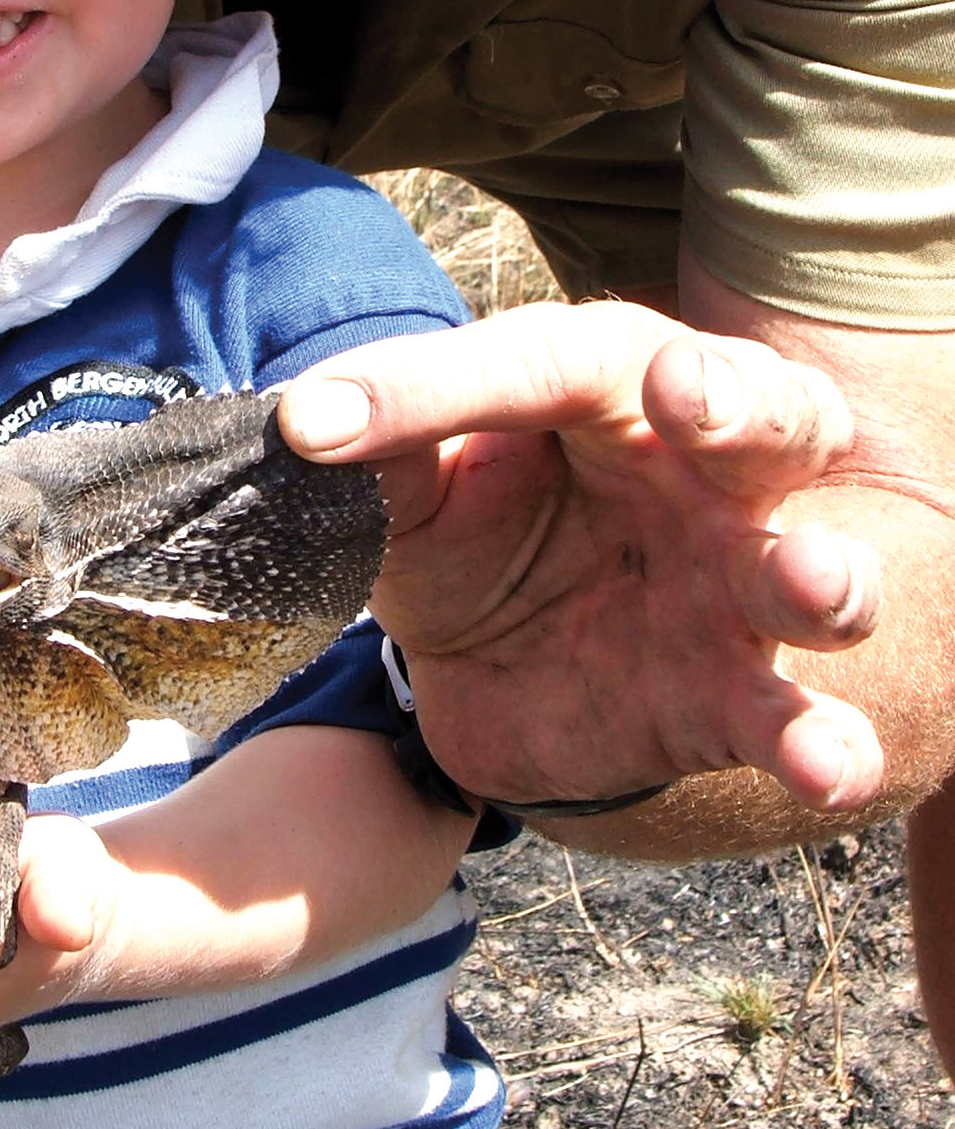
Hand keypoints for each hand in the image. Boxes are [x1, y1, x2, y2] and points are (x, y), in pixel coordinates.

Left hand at [278, 300, 883, 815]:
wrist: (504, 677)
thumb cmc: (475, 540)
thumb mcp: (416, 496)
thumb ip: (383, 456)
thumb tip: (304, 424)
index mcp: (604, 389)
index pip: (536, 363)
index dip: (432, 383)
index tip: (319, 420)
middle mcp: (696, 471)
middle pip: (755, 415)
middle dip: (730, 401)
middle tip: (686, 394)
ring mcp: (727, 589)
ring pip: (808, 569)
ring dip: (818, 574)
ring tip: (812, 581)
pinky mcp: (732, 701)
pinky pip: (795, 723)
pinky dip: (822, 745)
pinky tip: (825, 765)